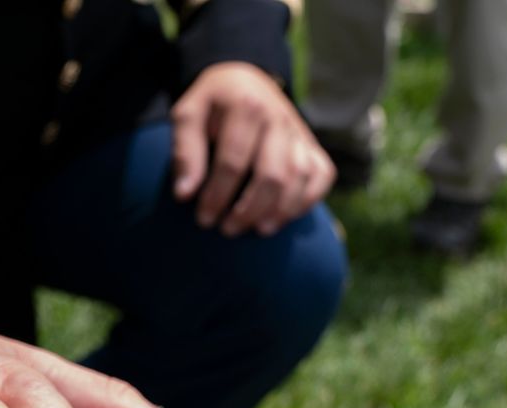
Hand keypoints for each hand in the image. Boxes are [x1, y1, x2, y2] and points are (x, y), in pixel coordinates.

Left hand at [170, 62, 335, 237]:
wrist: (243, 79)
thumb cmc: (211, 104)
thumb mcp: (188, 115)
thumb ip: (184, 151)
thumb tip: (184, 194)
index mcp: (246, 106)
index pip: (233, 162)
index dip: (217, 196)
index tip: (203, 219)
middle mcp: (278, 117)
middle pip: (271, 175)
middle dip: (249, 209)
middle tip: (228, 230)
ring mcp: (299, 131)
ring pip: (299, 177)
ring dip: (280, 210)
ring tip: (259, 229)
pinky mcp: (311, 143)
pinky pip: (322, 174)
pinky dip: (308, 199)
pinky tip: (285, 216)